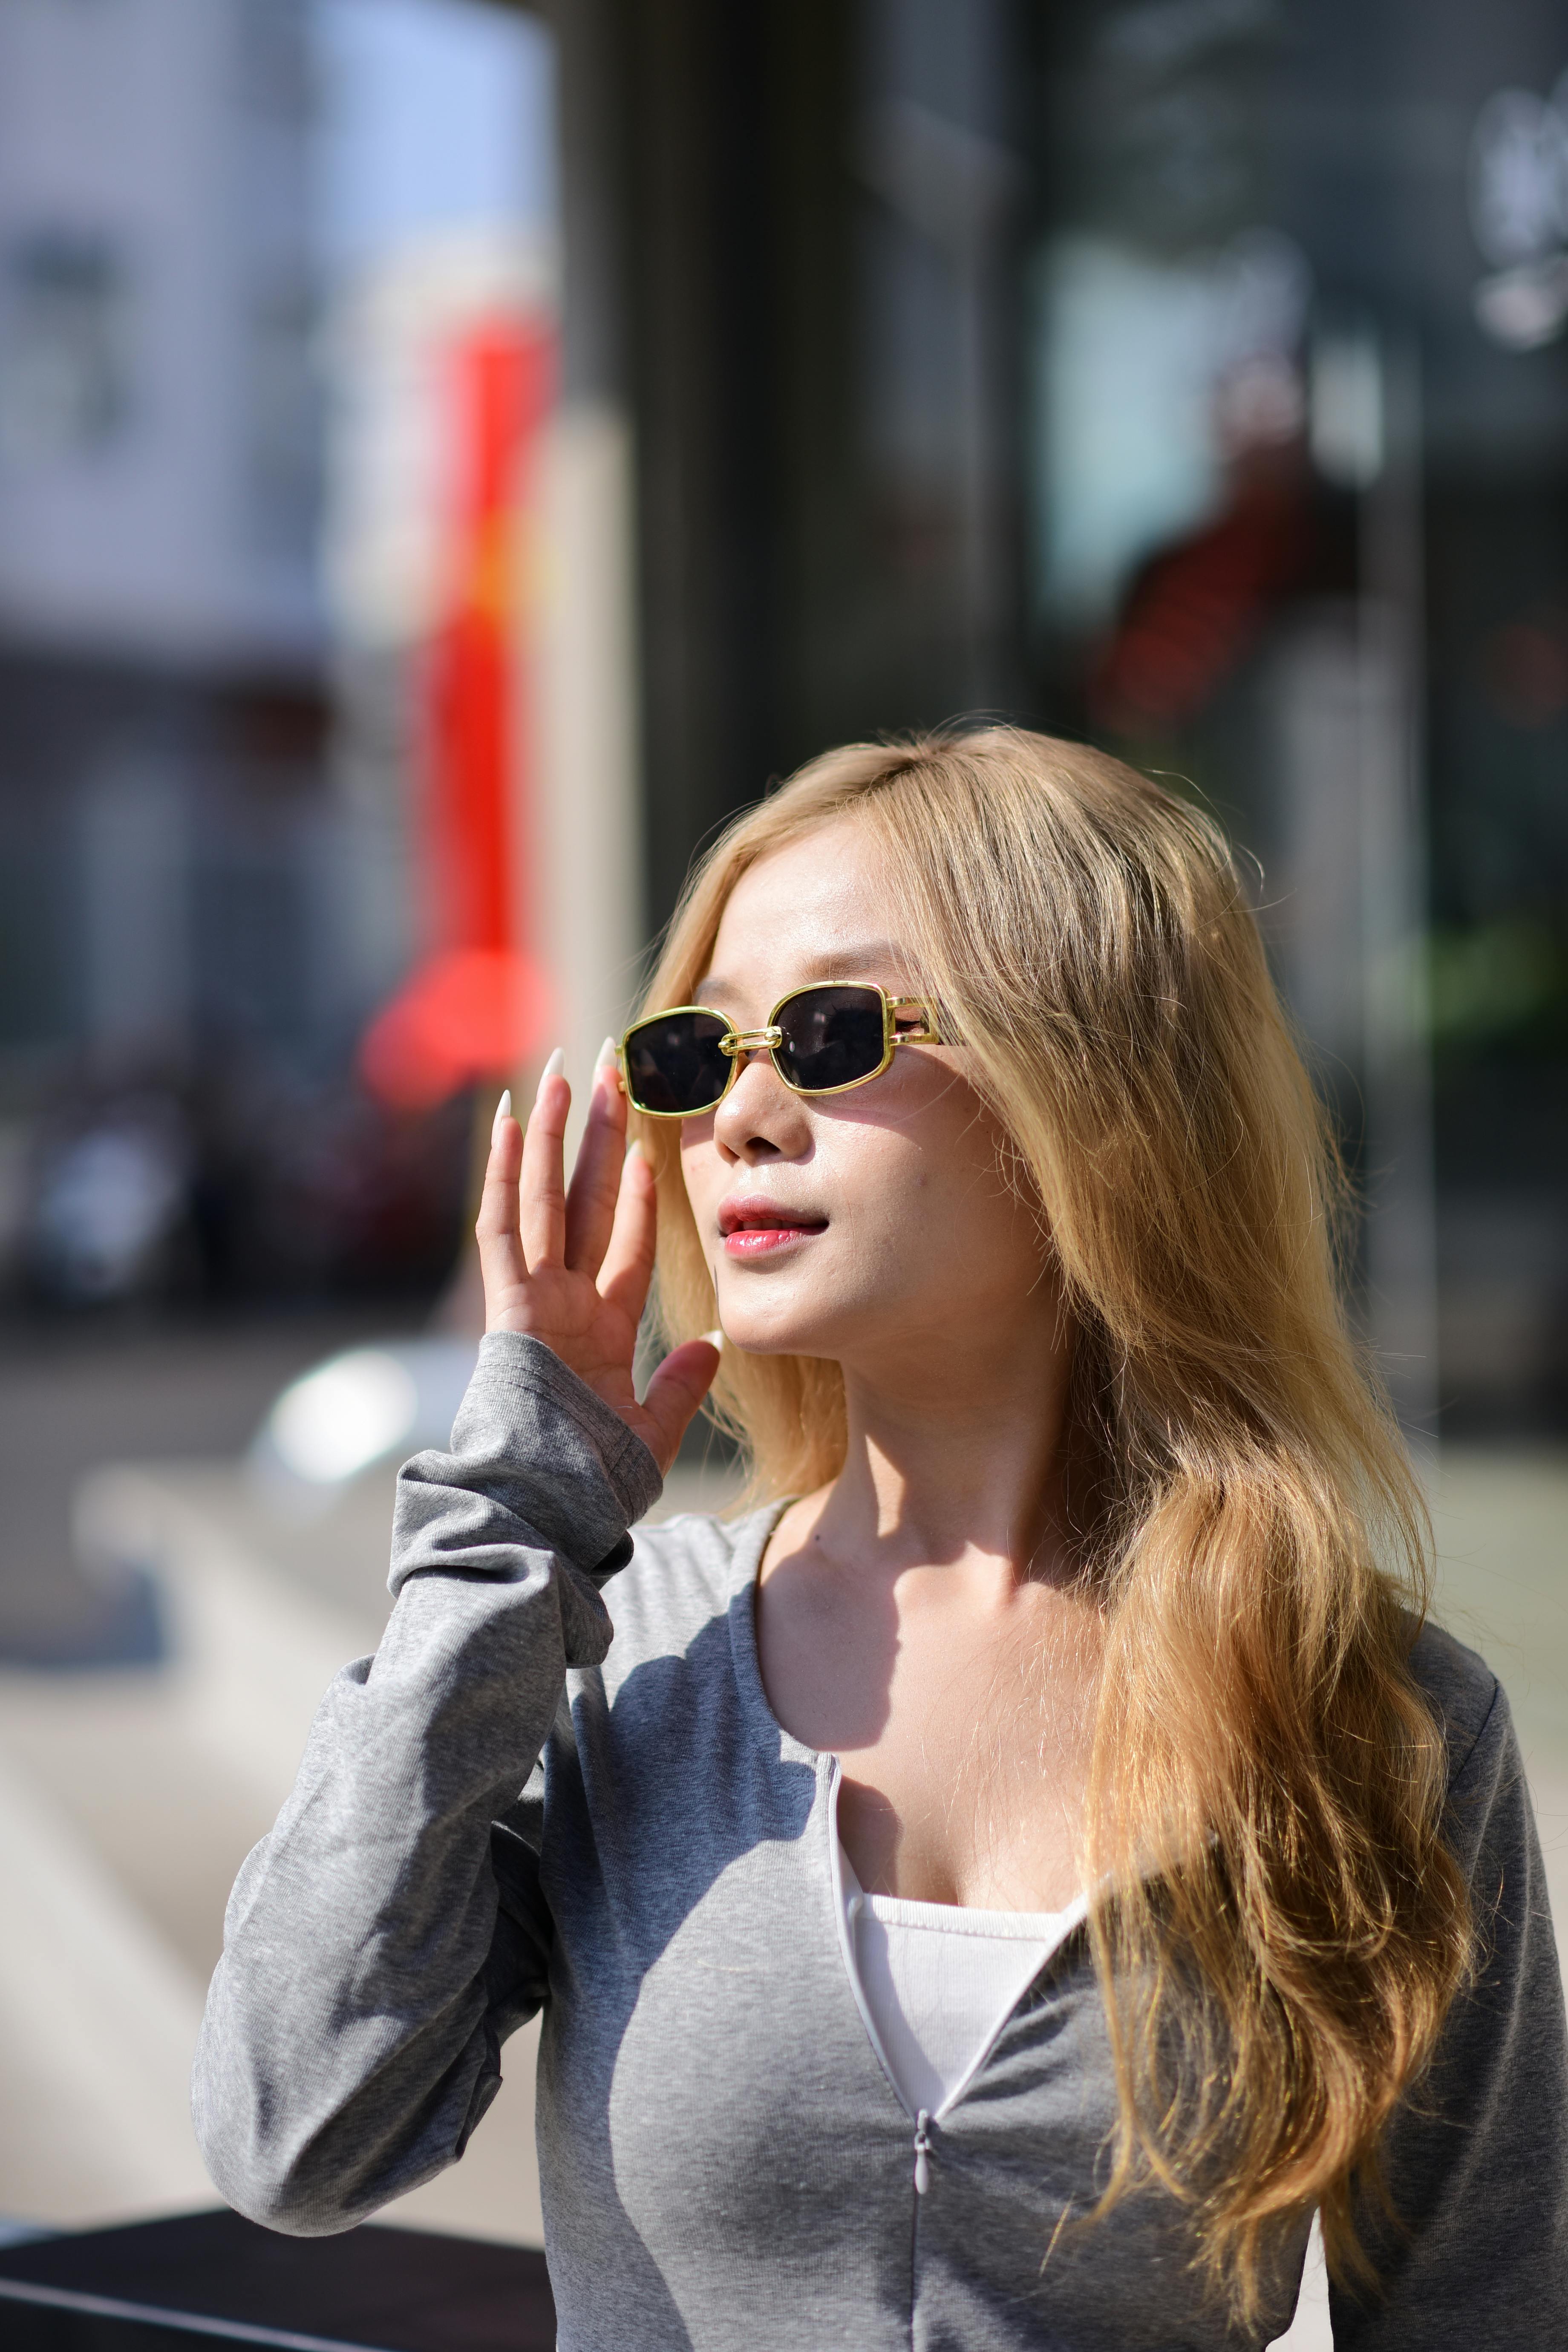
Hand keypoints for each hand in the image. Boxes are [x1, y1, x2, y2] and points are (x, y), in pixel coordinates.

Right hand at [476, 1046, 719, 1475]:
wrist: (546, 1512)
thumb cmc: (592, 1487)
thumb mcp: (654, 1431)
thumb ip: (679, 1386)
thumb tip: (715, 1344)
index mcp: (599, 1329)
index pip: (623, 1242)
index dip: (636, 1193)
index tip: (648, 1142)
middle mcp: (563, 1302)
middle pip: (582, 1199)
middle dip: (596, 1134)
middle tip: (609, 1068)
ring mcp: (531, 1300)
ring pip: (544, 1197)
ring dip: (554, 1132)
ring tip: (565, 1068)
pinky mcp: (506, 1307)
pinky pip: (504, 1227)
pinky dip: (505, 1172)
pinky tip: (512, 1119)